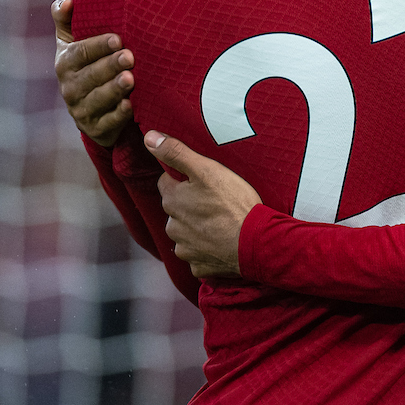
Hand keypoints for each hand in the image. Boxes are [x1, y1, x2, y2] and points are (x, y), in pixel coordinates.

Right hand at [53, 0, 135, 146]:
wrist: (95, 104)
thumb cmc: (88, 62)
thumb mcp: (74, 40)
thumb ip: (67, 18)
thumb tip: (68, 0)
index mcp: (65, 62)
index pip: (79, 53)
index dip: (97, 46)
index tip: (117, 38)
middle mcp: (69, 87)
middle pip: (90, 76)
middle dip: (109, 66)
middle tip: (129, 56)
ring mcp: (81, 110)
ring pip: (97, 99)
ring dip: (114, 89)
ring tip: (130, 79)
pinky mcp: (95, 128)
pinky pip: (106, 123)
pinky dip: (118, 115)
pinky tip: (130, 106)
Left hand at [146, 130, 261, 277]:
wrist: (255, 242)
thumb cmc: (233, 203)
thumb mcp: (206, 169)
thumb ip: (176, 153)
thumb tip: (149, 137)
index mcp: (172, 201)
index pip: (167, 183)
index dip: (184, 179)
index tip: (203, 180)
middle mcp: (173, 227)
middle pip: (177, 209)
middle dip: (190, 204)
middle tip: (217, 200)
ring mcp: (185, 249)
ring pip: (186, 233)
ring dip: (198, 227)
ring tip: (222, 221)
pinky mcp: (199, 266)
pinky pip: (198, 253)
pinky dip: (208, 248)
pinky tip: (223, 240)